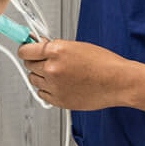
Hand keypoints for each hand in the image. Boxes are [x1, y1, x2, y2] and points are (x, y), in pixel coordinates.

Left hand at [18, 38, 136, 111]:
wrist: (119, 82)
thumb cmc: (104, 63)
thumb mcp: (77, 46)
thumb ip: (54, 47)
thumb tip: (38, 45)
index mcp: (56, 51)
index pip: (25, 50)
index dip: (26, 49)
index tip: (26, 49)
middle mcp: (52, 68)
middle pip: (28, 65)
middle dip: (35, 61)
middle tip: (46, 61)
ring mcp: (54, 86)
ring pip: (33, 80)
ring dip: (41, 76)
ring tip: (58, 73)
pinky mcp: (59, 100)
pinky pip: (41, 94)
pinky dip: (47, 90)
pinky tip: (59, 85)